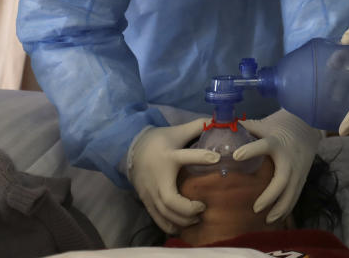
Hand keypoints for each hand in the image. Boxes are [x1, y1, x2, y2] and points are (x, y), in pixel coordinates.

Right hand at [127, 118, 217, 233]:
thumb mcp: (176, 132)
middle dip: (187, 207)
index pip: (184, 156)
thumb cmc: (159, 141)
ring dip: (181, 219)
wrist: (131, 149)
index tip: (217, 158)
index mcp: (168, 156)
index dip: (201, 157)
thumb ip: (196, 127)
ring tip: (196, 218)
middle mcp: (158, 177)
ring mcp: (150, 191)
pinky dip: (168, 225)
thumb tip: (216, 120)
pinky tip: (181, 228)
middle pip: (169, 198)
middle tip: (203, 206)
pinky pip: (156, 217)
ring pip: (163, 212)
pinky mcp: (146, 200)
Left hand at [232, 109, 321, 222]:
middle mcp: (288, 159)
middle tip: (256, 208)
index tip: (236, 156)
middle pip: (281, 179)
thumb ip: (245, 128)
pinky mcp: (301, 178)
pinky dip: (286, 209)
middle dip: (270, 195)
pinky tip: (276, 219)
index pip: (265, 145)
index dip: (252, 150)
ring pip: (291, 193)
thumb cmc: (279, 127)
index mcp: (276, 143)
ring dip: (280, 208)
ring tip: (267, 220)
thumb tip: (219, 126)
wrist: (307, 128)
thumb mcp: (264, 125)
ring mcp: (297, 171)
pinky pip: (295, 196)